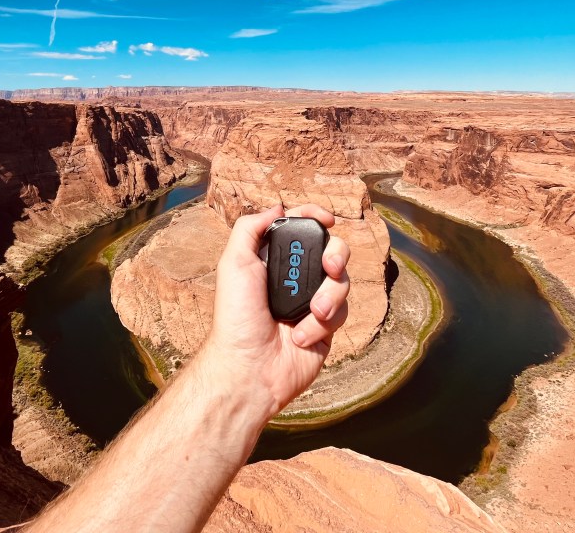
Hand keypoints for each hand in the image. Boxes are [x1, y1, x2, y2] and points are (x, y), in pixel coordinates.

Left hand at [202, 204, 350, 421]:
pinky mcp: (325, 327)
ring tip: (313, 312)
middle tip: (329, 267)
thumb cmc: (236, 317)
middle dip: (336, 255)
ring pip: (342, 280)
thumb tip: (277, 207)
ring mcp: (312, 301)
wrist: (250, 367)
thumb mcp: (233, 264)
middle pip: (332, 249)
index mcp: (273, 259)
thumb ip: (250, 228)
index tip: (326, 219)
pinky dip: (321, 323)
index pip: (302, 227)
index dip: (316, 217)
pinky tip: (300, 336)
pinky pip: (341, 312)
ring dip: (329, 295)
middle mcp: (295, 278)